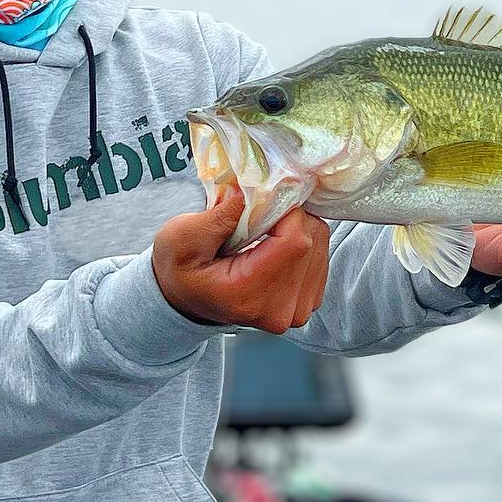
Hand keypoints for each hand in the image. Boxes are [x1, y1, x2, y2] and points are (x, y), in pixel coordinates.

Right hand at [152, 187, 330, 333]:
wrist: (185, 299)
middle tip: (259, 212)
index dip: (286, 209)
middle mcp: (279, 310)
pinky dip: (302, 241)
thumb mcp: (181, 236)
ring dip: (297, 227)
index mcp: (248, 295)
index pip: (296, 241)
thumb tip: (251, 191)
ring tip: (264, 230)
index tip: (264, 196)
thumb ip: (217, 216)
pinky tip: (276, 243)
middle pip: (311, 241)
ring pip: (320, 245)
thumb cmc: (181, 268)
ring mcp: (296, 311)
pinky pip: (321, 257)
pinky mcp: (306, 303)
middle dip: (289, 216)